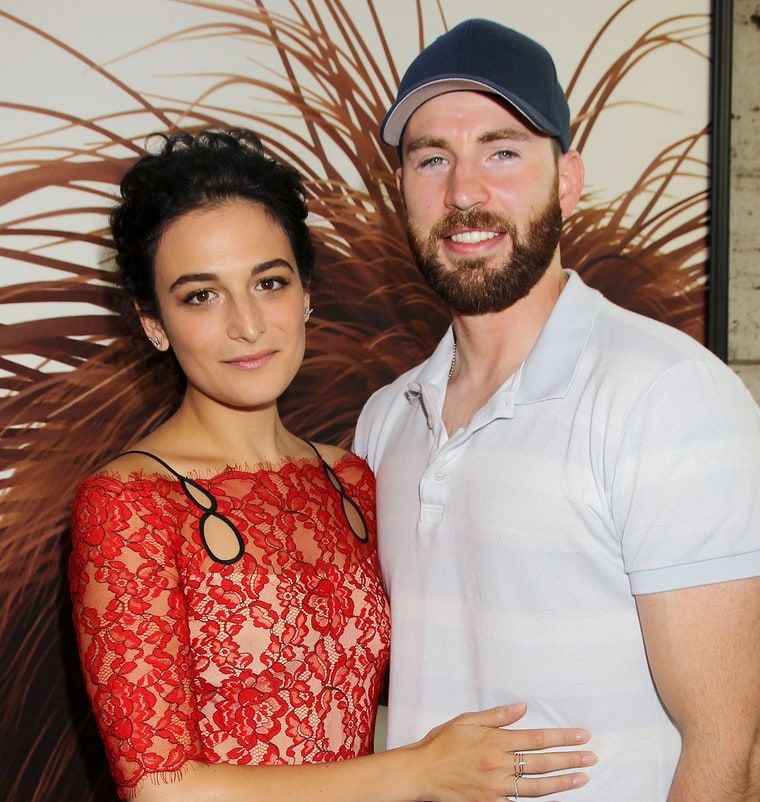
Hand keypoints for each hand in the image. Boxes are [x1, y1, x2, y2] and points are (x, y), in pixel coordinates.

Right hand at [412, 703, 594, 800]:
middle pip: (542, 762)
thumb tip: (522, 707)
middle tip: (591, 756)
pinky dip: (539, 799)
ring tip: (583, 777)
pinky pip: (520, 801)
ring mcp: (497, 787)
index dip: (561, 737)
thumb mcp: (467, 720)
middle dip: (570, 759)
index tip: (581, 735)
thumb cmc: (442, 743)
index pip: (537, 739)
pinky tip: (554, 795)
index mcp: (495, 742)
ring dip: (563, 781)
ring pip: (537, 786)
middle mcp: (499, 765)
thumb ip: (497, 715)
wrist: (422, 773)